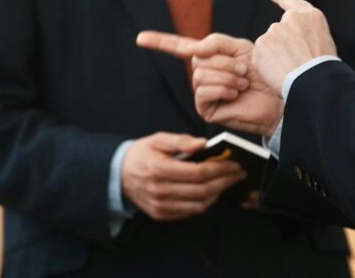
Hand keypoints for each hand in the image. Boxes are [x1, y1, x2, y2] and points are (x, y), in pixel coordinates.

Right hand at [121, 132, 245, 220]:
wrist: (116, 175)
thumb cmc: (140, 154)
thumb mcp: (157, 139)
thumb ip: (181, 141)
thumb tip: (203, 144)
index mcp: (159, 169)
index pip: (198, 173)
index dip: (220, 169)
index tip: (234, 164)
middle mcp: (160, 191)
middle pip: (202, 191)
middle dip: (224, 182)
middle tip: (238, 174)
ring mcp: (160, 206)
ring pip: (199, 205)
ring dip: (217, 194)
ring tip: (227, 182)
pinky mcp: (161, 215)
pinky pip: (189, 212)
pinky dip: (205, 203)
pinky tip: (212, 192)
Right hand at [137, 32, 283, 135]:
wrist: (279, 98)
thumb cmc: (264, 73)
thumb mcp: (241, 48)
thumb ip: (216, 42)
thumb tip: (194, 50)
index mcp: (209, 59)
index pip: (180, 47)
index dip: (160, 42)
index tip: (140, 38)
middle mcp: (202, 76)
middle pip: (197, 59)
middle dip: (224, 61)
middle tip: (244, 70)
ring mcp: (203, 93)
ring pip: (199, 74)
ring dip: (227, 76)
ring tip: (243, 83)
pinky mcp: (207, 110)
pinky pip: (203, 91)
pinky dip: (222, 88)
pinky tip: (235, 94)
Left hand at [252, 0, 337, 95]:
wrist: (314, 80)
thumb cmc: (322, 70)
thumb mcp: (322, 45)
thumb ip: (305, 37)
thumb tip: (290, 45)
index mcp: (311, 17)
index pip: (293, 2)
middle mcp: (292, 19)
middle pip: (280, 33)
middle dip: (282, 48)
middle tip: (296, 66)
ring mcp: (275, 29)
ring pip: (269, 47)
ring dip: (276, 58)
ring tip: (292, 71)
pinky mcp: (262, 43)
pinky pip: (261, 58)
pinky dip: (266, 67)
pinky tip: (279, 74)